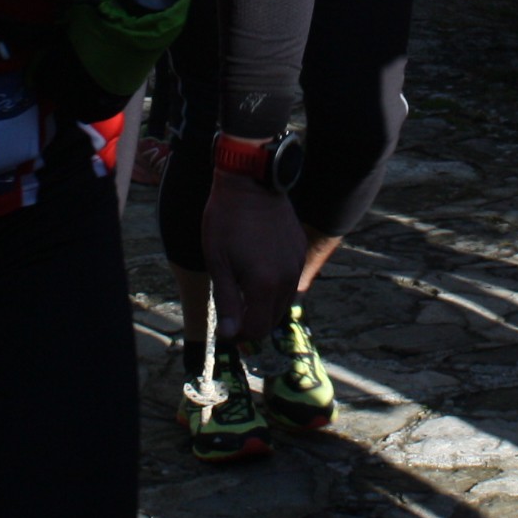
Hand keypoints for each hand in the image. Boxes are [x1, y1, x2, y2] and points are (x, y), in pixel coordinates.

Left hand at [202, 170, 305, 342]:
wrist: (250, 182)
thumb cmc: (226, 220)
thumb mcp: (218, 263)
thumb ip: (226, 302)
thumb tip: (229, 335)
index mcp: (264, 284)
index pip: (257, 328)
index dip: (240, 336)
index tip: (225, 331)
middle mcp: (286, 278)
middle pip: (273, 319)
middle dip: (252, 324)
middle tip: (231, 317)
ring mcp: (296, 263)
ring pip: (283, 302)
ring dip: (264, 306)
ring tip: (242, 294)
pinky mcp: (299, 250)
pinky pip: (290, 281)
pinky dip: (275, 288)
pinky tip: (258, 274)